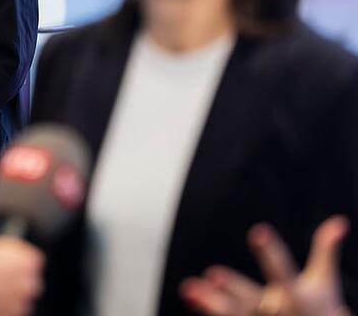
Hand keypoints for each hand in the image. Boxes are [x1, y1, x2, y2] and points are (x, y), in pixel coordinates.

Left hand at [180, 216, 350, 315]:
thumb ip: (325, 250)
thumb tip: (340, 221)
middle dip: (232, 287)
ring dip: (210, 303)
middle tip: (213, 272)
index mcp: (295, 295)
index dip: (269, 252)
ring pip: (233, 313)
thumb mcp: (325, 281)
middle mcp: (277, 310)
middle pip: (252, 298)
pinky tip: (189, 300)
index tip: (257, 231)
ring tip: (188, 288)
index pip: (281, 269)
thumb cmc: (320, 309)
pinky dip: (206, 312)